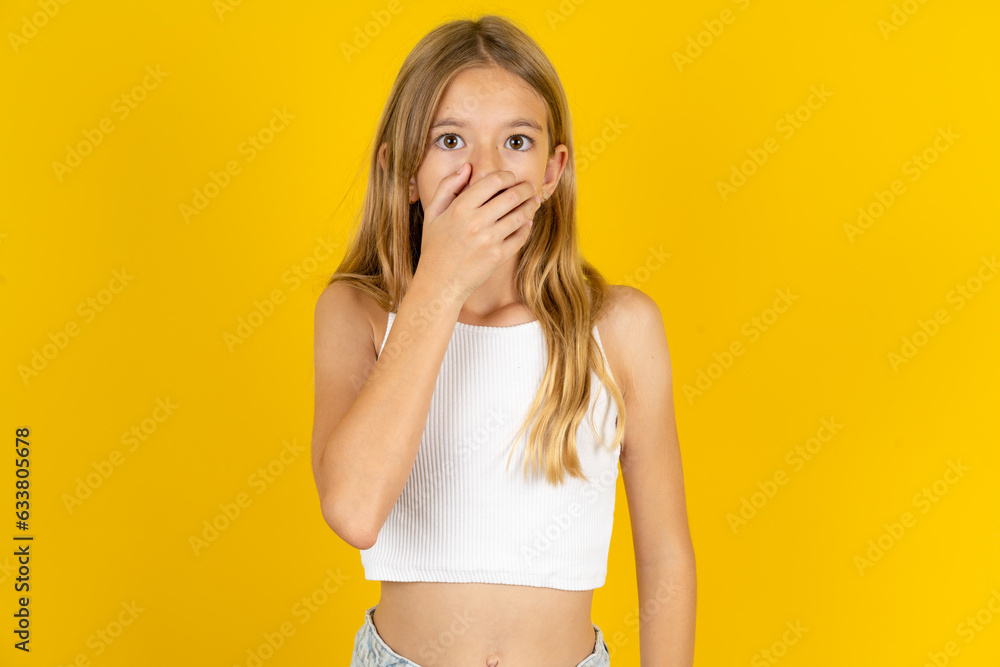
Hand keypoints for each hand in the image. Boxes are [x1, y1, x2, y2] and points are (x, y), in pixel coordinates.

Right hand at [414, 164, 540, 303]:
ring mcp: (489, 241)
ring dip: (531, 206)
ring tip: (533, 202)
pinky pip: (521, 237)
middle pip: (512, 196)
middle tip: (530, 188)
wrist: (439, 282)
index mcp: (460, 208)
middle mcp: (476, 222)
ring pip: (521, 215)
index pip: (494, 181)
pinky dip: (527, 227)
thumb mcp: (433, 213)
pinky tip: (526, 222)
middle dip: (526, 188)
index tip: (511, 178)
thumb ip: (447, 187)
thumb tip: (467, 168)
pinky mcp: (498, 257)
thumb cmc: (435, 246)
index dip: (507, 176)